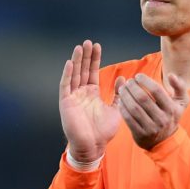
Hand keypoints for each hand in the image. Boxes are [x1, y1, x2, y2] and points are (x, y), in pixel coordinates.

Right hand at [59, 40, 123, 162]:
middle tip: (88, 42)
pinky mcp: (66, 103)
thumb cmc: (103, 132)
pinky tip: (70, 63)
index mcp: (92, 94)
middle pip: (82, 70)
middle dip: (85, 56)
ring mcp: (73, 97)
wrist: (93, 146)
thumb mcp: (116, 110)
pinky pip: (65, 86)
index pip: (92, 72)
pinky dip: (68, 74)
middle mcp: (81, 93)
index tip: (97, 46)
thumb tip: (124, 80)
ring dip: (77, 61)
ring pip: (74, 74)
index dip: (94, 59)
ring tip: (80, 47)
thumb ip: (119, 95)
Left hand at [117, 73, 188, 149]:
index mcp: (172, 108)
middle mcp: (162, 119)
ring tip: (122, 89)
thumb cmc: (171, 115)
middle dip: (133, 87)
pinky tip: (121, 101)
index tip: (138, 76)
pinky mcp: (141, 134)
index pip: (156, 90)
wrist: (165, 140)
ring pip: (134, 108)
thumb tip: (171, 75)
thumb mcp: (181, 102)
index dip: (145, 81)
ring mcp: (151, 128)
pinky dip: (123, 108)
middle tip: (128, 82)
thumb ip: (180, 86)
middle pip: (143, 98)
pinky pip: (128, 119)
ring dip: (125, 96)